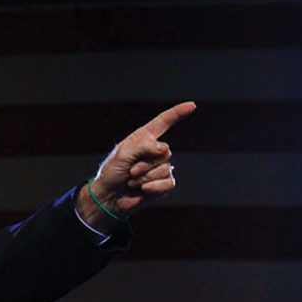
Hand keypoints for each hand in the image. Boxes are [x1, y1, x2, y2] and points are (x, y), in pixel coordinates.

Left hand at [82, 101, 195, 225]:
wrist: (110, 196)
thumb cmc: (112, 172)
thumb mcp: (122, 154)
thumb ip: (143, 146)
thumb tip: (163, 149)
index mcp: (144, 138)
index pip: (164, 122)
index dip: (178, 113)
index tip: (192, 105)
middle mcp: (155, 150)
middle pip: (165, 152)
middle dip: (144, 164)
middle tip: (130, 171)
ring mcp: (161, 167)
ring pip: (165, 169)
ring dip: (145, 177)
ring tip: (132, 181)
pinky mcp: (164, 183)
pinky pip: (168, 183)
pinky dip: (154, 187)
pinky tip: (143, 189)